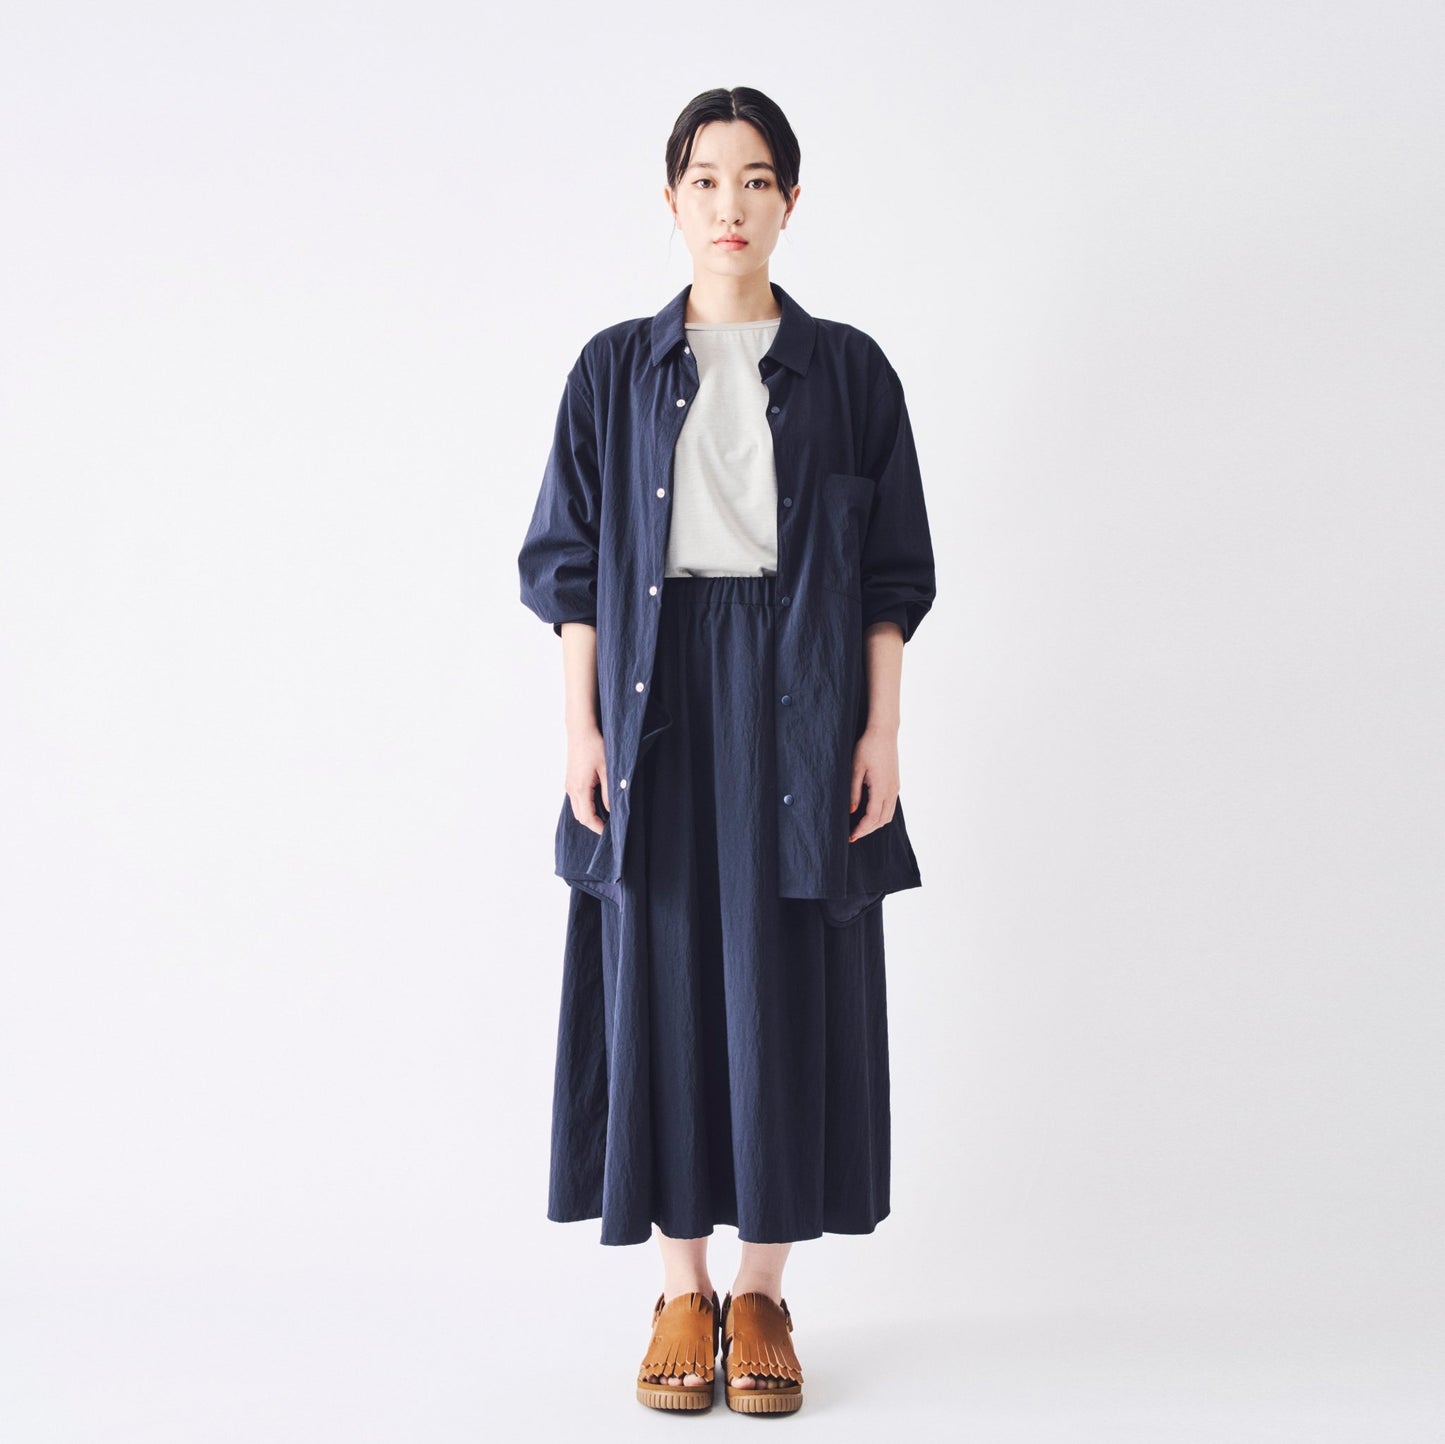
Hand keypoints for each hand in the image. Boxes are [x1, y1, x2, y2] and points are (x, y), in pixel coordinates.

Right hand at [566, 724, 608, 834]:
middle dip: (594, 824)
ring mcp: (569, 785)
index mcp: (580, 789)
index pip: (587, 818)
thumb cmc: (595, 746)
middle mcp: (571, 789)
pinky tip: (598, 802)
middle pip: (580, 817)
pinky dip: (586, 806)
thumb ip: (609, 792)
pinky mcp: (570, 780)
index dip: (598, 827)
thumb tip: (612, 810)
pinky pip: (576, 800)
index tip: (611, 832)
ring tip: (606, 815)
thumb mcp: (608, 770)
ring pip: (577, 809)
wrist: (581, 730)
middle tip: (610, 825)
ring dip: (590, 814)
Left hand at [848, 724, 898, 841]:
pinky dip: (881, 815)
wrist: (883, 733)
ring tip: (860, 827)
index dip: (861, 829)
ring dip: (875, 824)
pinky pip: (890, 806)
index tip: (851, 836)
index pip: (872, 817)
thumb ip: (853, 792)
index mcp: (881, 788)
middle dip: (868, 830)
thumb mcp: (855, 769)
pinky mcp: (895, 783)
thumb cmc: (867, 748)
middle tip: (853, 835)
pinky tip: (870, 814)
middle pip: (882, 820)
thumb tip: (851, 811)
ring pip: (888, 815)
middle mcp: (891, 790)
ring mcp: (895, 788)